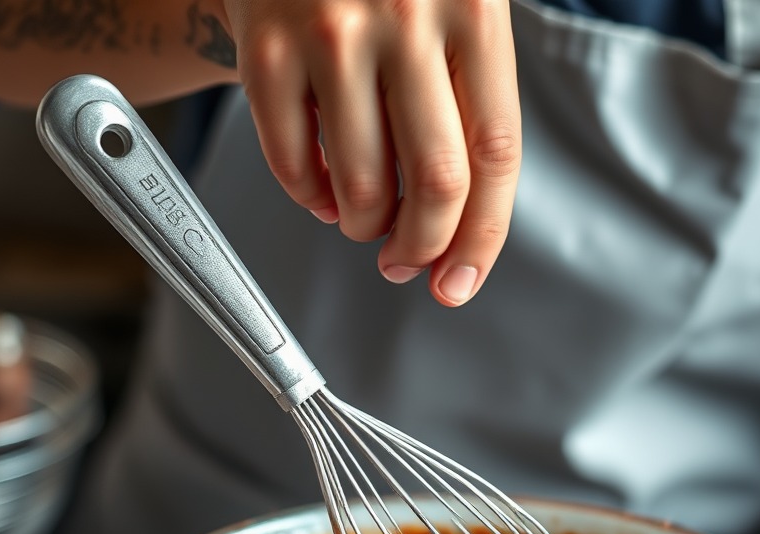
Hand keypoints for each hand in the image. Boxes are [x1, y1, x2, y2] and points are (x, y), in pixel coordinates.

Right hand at [221, 0, 520, 304]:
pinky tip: (324, 194)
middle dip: (423, 247)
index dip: (482, 236)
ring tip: (365, 220)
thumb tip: (462, 221)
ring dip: (366, 227)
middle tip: (406, 261)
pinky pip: (292, 164)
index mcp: (473, 11)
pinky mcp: (265, 47)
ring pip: (363, 186)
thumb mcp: (456, 4)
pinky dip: (311, 200)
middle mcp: (406, 17)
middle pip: (436, 183)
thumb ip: (471, 94)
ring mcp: (330, 32)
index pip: (494, 156)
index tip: (460, 280)